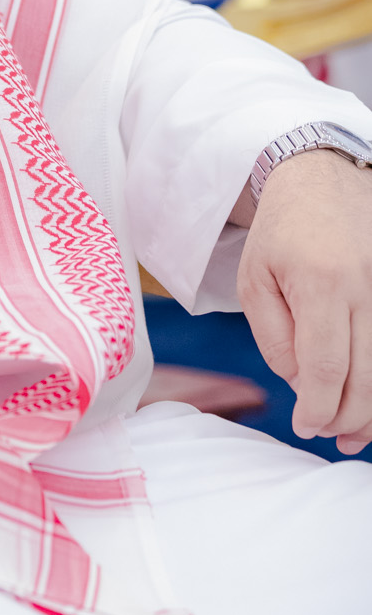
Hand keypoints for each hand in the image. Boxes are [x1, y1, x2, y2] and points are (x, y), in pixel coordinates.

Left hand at [236, 150, 371, 452]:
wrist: (322, 179)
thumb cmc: (281, 233)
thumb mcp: (255, 282)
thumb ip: (276, 338)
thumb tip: (301, 385)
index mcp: (322, 283)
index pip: (326, 367)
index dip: (318, 407)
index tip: (307, 428)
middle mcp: (366, 286)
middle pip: (367, 375)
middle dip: (348, 417)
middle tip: (330, 436)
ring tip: (355, 435)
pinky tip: (371, 402)